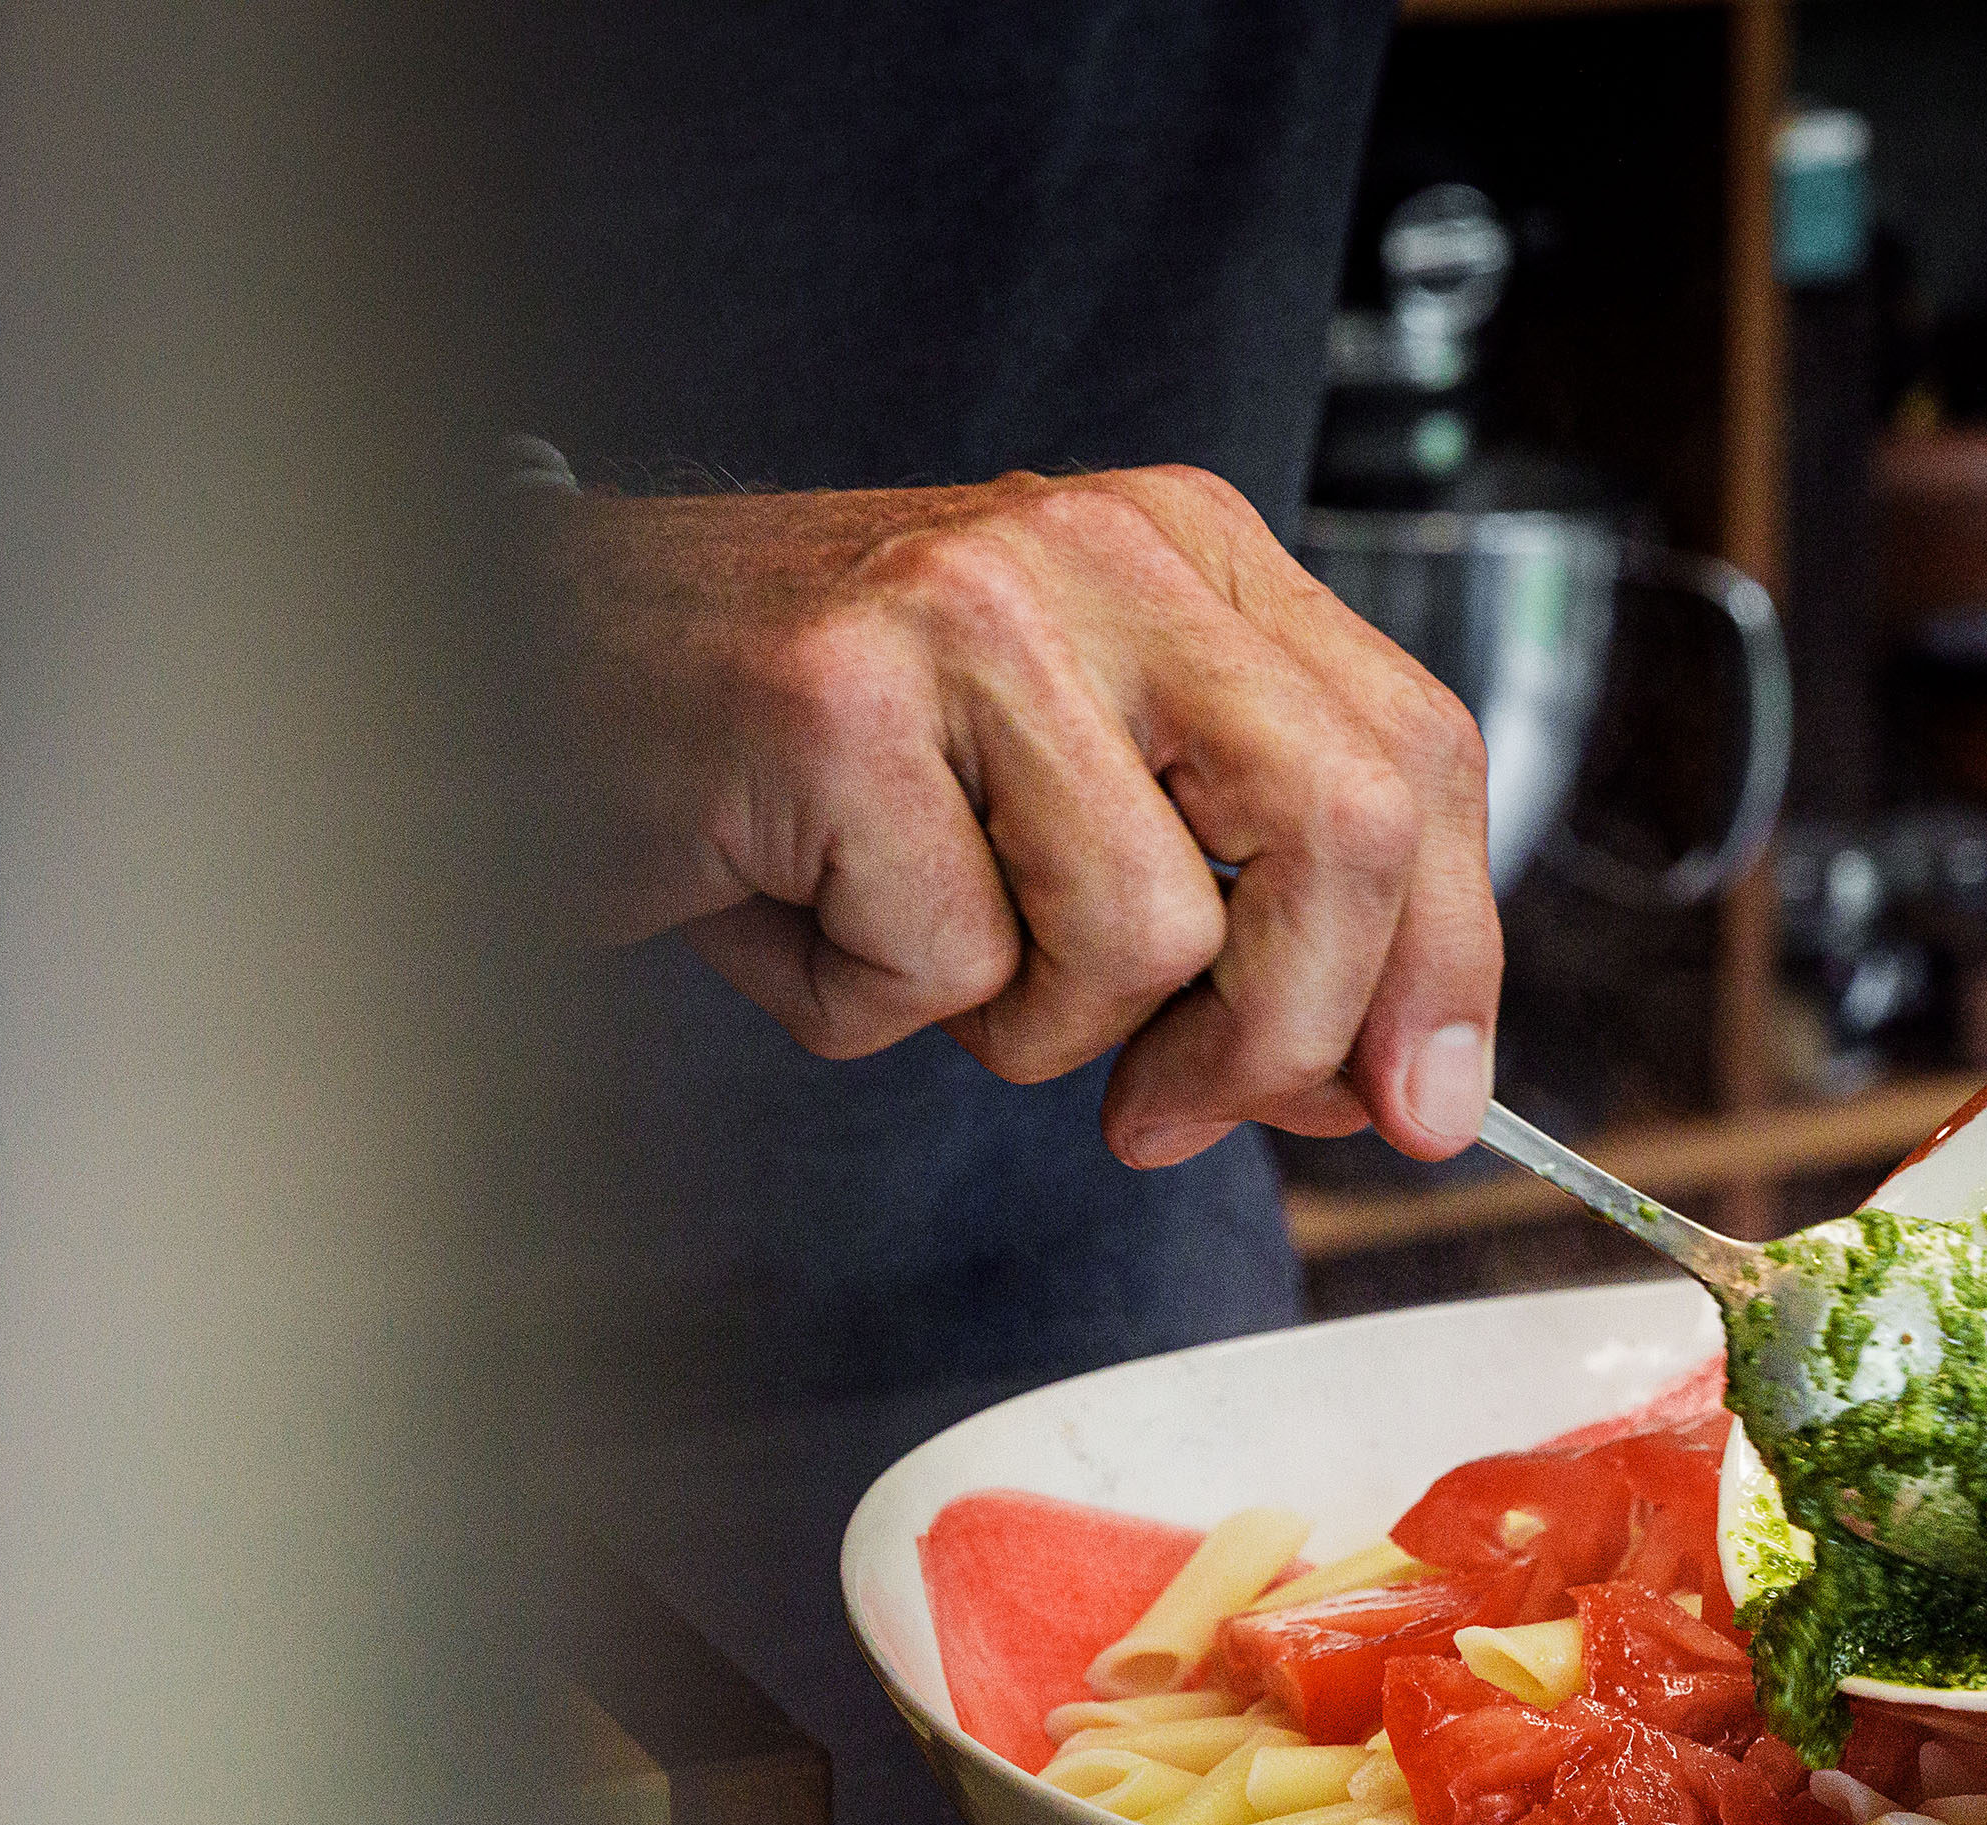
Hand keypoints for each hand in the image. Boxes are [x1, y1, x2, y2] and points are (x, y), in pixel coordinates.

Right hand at [543, 467, 1501, 1166]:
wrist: (541, 675)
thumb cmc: (811, 760)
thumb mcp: (1071, 813)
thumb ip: (1246, 922)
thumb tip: (1388, 1082)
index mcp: (1191, 554)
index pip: (1417, 753)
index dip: (1446, 956)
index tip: (1420, 1100)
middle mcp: (1106, 552)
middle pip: (1344, 827)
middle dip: (1285, 1033)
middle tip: (1172, 1110)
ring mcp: (973, 611)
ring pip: (1144, 933)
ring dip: (1029, 1024)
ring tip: (911, 941)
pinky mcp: (842, 702)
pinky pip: (952, 962)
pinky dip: (868, 1001)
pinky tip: (798, 907)